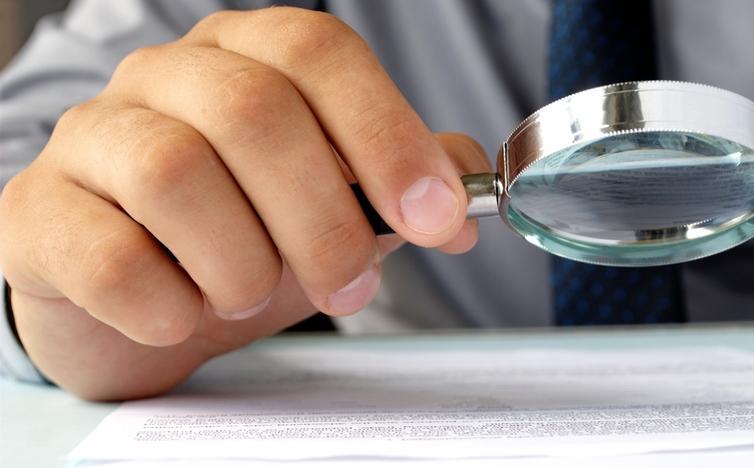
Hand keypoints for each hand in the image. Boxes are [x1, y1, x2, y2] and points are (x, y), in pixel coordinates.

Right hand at [0, 8, 489, 399]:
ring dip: (243, 263)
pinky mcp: (41, 213)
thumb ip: (394, 189)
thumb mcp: (329, 207)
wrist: (137, 297)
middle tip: (350, 288)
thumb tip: (462, 207)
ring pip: (175, 173)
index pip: (317, 53)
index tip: (434, 216)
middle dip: (323, 220)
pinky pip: (108, 254)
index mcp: (243, 59)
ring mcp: (92, 138)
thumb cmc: (241, 239)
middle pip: (254, 112)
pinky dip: (168, 302)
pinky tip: (184, 316)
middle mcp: (163, 79)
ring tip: (251, 295)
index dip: (385, 133)